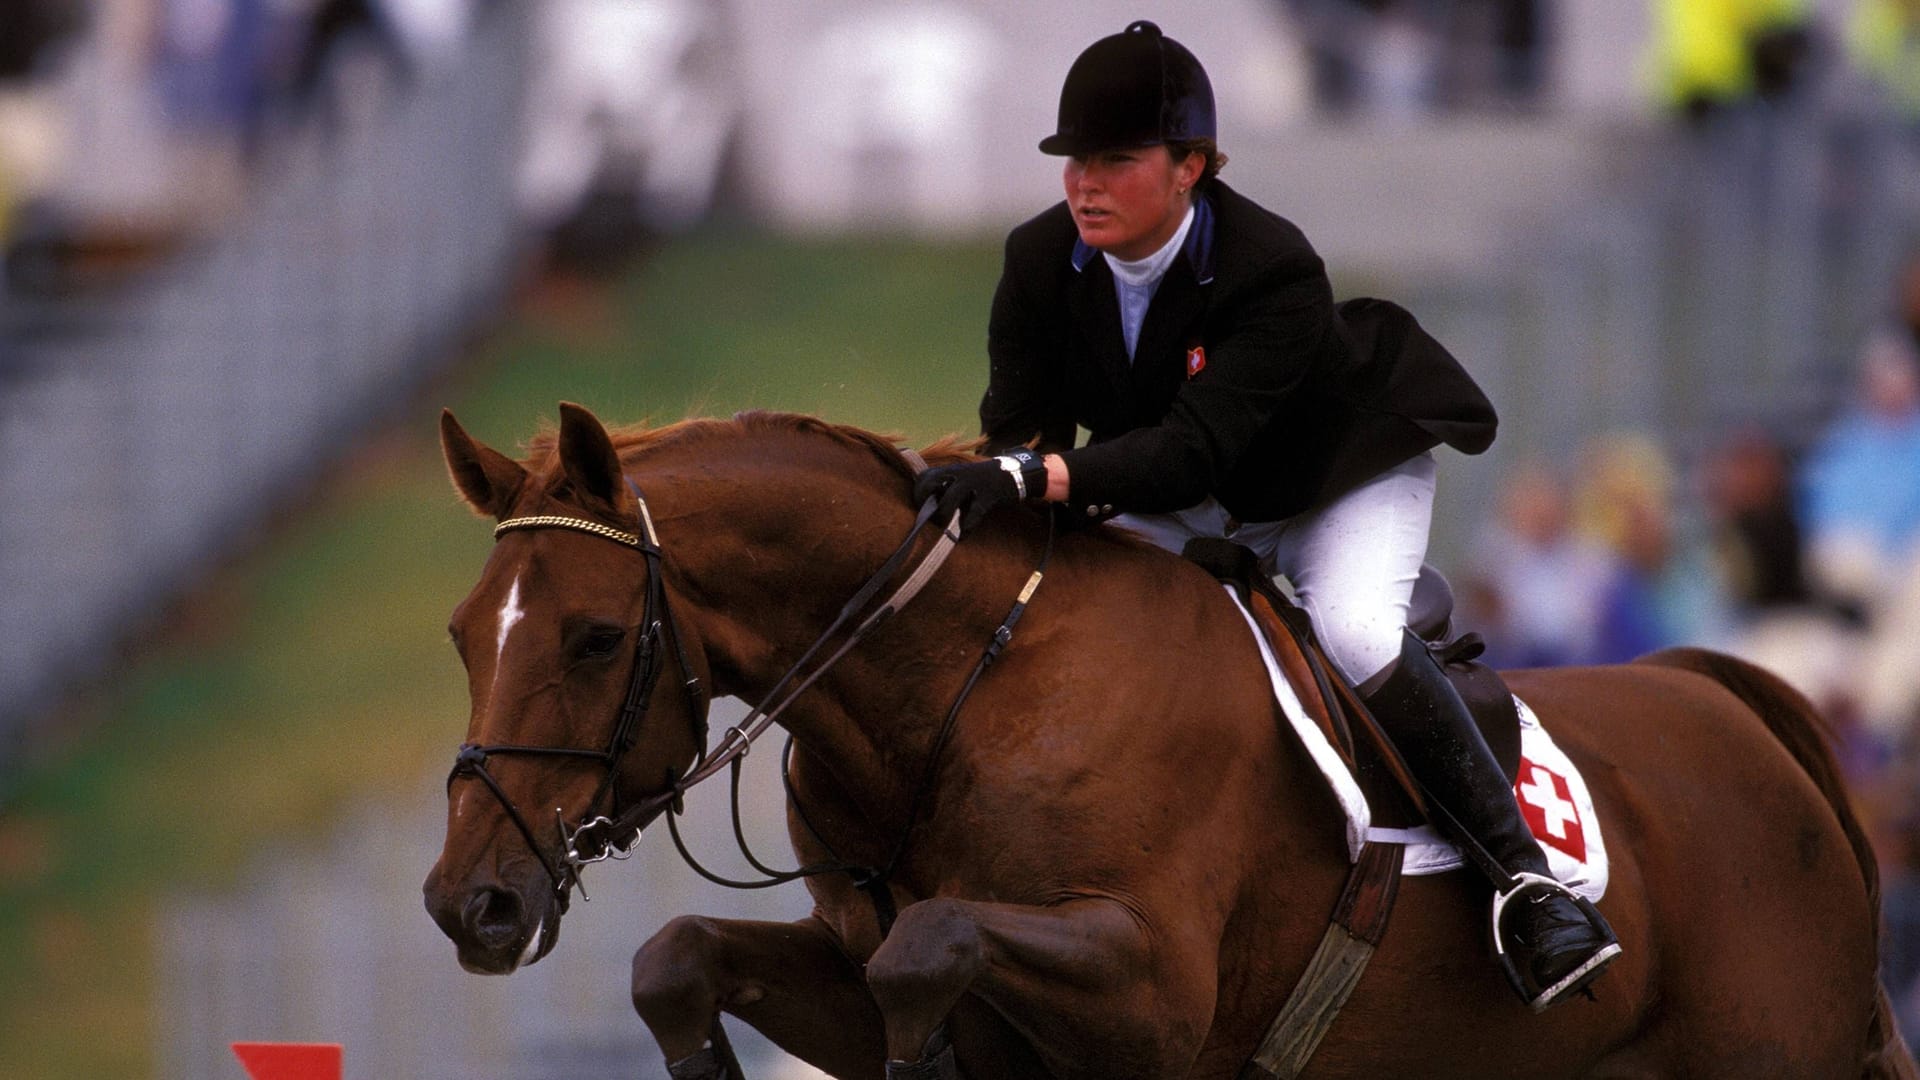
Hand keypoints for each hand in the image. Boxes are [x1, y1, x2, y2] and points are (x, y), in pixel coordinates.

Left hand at [913, 450, 1046, 535]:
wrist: (1012, 472)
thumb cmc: (980, 481)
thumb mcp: (960, 478)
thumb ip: (943, 488)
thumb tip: (924, 508)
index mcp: (949, 469)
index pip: (922, 479)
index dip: (918, 496)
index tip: (923, 510)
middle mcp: (957, 473)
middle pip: (929, 486)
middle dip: (927, 506)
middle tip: (933, 521)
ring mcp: (973, 482)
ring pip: (948, 500)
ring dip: (944, 518)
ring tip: (946, 531)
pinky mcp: (988, 493)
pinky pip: (974, 512)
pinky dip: (967, 527)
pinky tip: (963, 536)